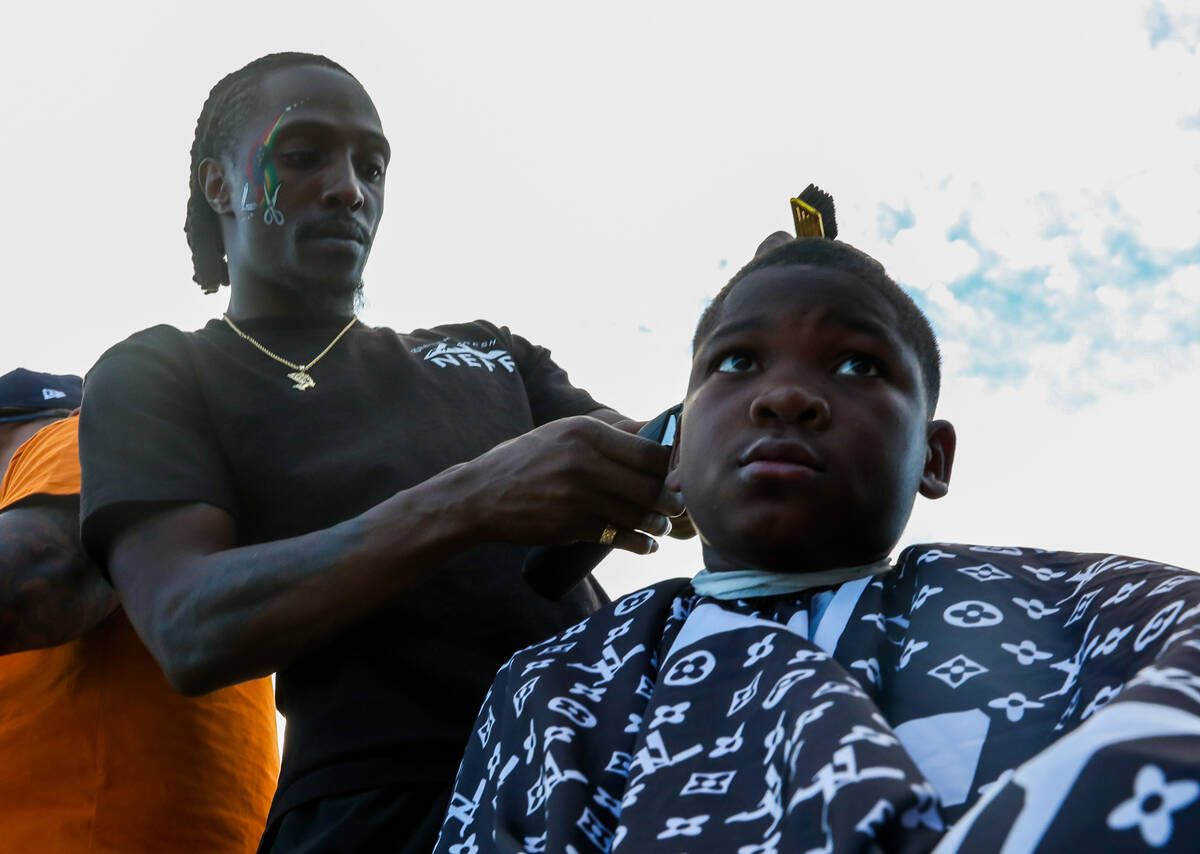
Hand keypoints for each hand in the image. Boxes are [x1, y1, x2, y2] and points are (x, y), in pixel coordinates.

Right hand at [457, 415, 684, 553]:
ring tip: (661, 524)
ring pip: (639, 515)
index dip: (674, 466)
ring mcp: (578, 498)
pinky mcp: (572, 527)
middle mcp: (584, 463)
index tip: (680, 473)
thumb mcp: (566, 431)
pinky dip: (640, 543)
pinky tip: (647, 544)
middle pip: (650, 486)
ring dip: (659, 524)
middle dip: (673, 500)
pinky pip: (620, 537)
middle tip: (678, 504)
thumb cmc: (530, 459)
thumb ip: (612, 431)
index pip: (650, 452)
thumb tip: (657, 429)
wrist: (482, 495)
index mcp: (587, 433)